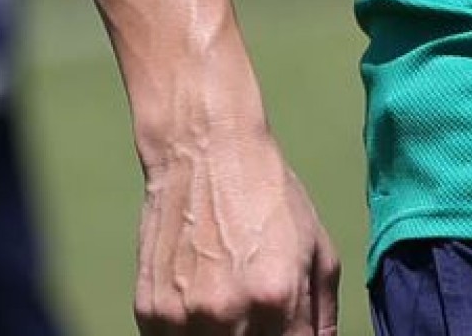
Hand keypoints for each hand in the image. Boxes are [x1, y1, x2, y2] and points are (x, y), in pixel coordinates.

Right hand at [134, 126, 341, 333]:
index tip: (289, 332)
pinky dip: (191, 334)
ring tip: (232, 307)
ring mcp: (183, 319)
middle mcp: (228, 314)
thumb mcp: (317, 245)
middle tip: (261, 317)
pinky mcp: (149, 315)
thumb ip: (322, 311)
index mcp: (277, 296)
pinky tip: (202, 303)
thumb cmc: (269, 195)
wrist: (205, 154)